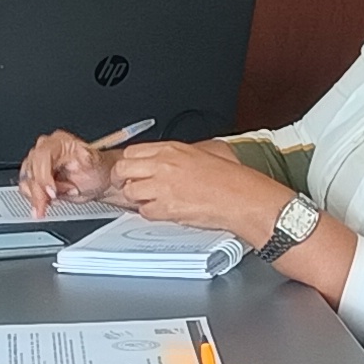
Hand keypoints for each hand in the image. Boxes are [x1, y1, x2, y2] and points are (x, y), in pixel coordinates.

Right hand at [18, 129, 115, 207]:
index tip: (52, 193)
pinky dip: (35, 200)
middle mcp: (44, 150)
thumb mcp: (95, 162)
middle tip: (52, 202)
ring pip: (27, 181)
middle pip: (31, 170)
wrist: (97, 179)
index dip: (44, 176)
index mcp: (58, 142)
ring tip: (57, 201)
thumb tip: (76, 162)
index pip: (41, 156)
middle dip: (40, 191)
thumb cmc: (96, 168)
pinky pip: (26, 189)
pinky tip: (48, 203)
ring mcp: (37, 164)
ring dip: (38, 197)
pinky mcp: (34, 178)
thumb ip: (84, 160)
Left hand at [106, 140, 284, 245]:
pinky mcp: (167, 208)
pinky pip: (144, 212)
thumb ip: (176, 155)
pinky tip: (165, 211)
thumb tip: (160, 160)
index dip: (128, 164)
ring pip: (130, 192)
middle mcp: (164, 165)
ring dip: (137, 199)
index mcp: (172, 149)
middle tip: (129, 188)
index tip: (131, 171)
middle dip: (122, 181)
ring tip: (152, 201)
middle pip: (122, 170)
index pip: (131, 152)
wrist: (242, 197)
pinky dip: (151, 214)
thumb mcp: (202, 153)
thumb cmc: (230, 178)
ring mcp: (163, 186)